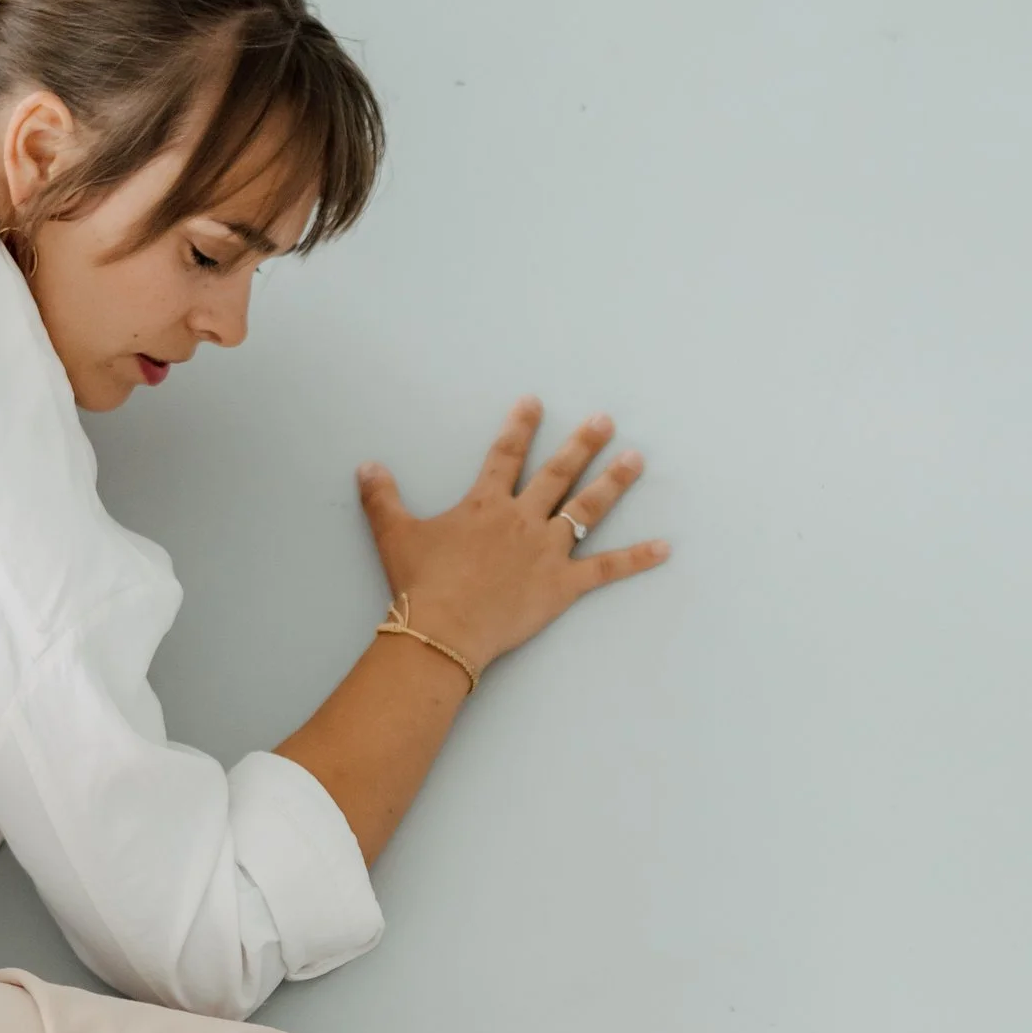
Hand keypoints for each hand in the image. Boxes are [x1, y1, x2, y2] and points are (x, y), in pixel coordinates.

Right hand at [355, 399, 670, 677]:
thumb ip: (382, 498)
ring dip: (615, 482)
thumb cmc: (419, 584)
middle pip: (559, 473)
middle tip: (606, 420)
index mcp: (485, 504)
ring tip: (637, 459)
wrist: (442, 629)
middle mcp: (522, 519)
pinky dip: (636, 559)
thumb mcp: (393, 536)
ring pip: (588, 509)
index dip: (520, 427)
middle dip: (584, 443)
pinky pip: (606, 570)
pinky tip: (665, 548)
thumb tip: (366, 467)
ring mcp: (547, 550)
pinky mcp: (563, 585)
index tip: (535, 403)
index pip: (505, 455)